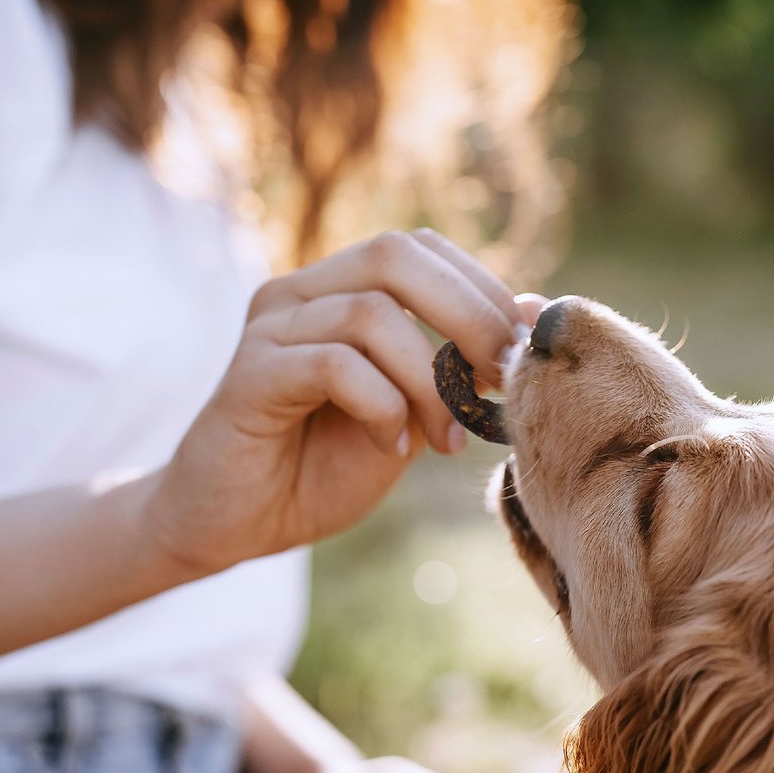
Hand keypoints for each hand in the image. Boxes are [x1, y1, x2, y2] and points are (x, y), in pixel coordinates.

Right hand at [145, 230, 538, 577]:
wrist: (240, 523)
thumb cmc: (325, 467)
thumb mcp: (413, 414)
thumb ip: (459, 368)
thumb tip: (534, 314)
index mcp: (338, 289)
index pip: (420, 249)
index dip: (482, 290)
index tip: (521, 353)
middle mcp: (300, 292)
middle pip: (396, 256)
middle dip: (467, 316)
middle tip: (499, 381)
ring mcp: (271, 328)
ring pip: (370, 314)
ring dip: (429, 382)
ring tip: (444, 441)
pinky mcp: (249, 375)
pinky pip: (334, 365)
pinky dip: (382, 406)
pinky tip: (392, 446)